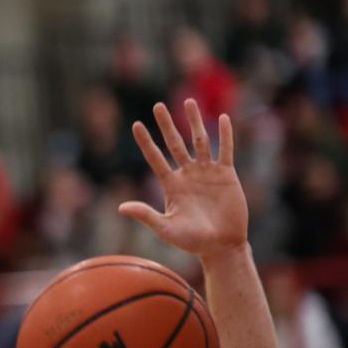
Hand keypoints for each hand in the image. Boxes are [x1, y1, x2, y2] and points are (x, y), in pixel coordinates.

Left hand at [121, 99, 248, 258]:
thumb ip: (146, 215)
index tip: (136, 124)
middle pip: (174, 144)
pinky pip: (225, 150)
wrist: (221, 246)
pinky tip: (222, 117)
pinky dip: (224, 135)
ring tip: (188, 101)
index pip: (155, 158)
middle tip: (157, 105)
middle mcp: (187, 175)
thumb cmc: (192, 241)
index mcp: (170, 185)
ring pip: (199, 141)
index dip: (146, 142)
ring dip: (194, 122)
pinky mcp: (226, 175)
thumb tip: (121, 208)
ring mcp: (206, 173)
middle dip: (166, 125)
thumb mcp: (165, 228)